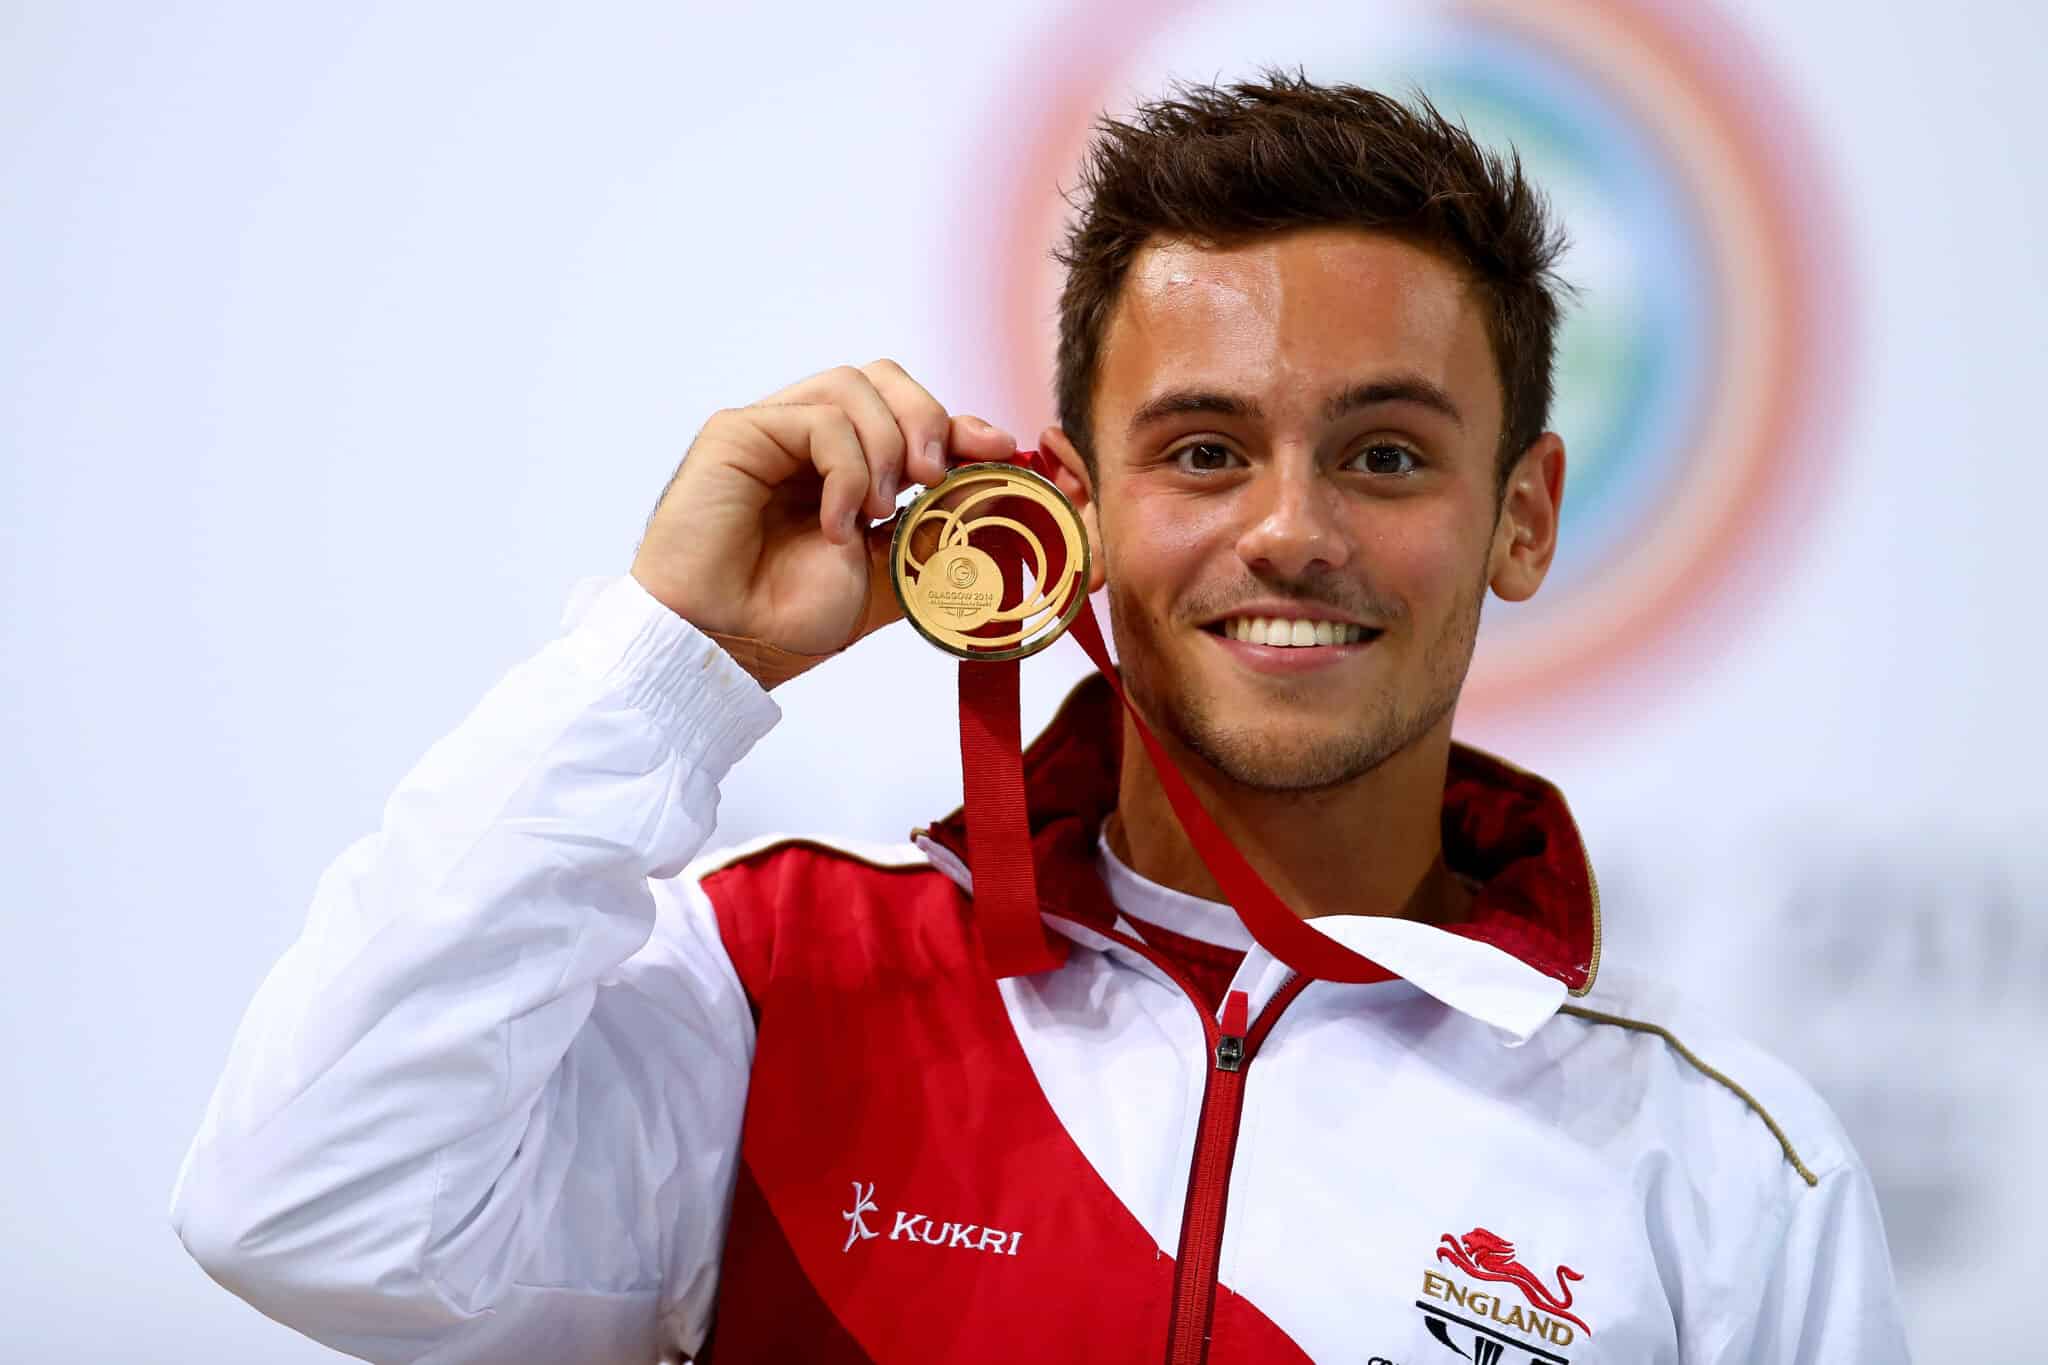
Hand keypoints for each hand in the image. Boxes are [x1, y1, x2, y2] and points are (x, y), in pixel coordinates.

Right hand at [629, 360, 1017, 680]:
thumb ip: (939, 534)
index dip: (957, 423)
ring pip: (853, 386)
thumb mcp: (890, 577)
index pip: (906, 414)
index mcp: (843, 468)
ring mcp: (772, 432)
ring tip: (881, 513)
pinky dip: (846, 470)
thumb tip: (995, 488)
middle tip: (934, 478)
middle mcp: (806, 442)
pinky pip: (818, 419)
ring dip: (886, 447)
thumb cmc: (788, 620)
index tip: (998, 450)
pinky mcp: (739, 433)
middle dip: (927, 418)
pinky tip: (836, 524)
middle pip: (882, 378)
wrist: (724, 647)